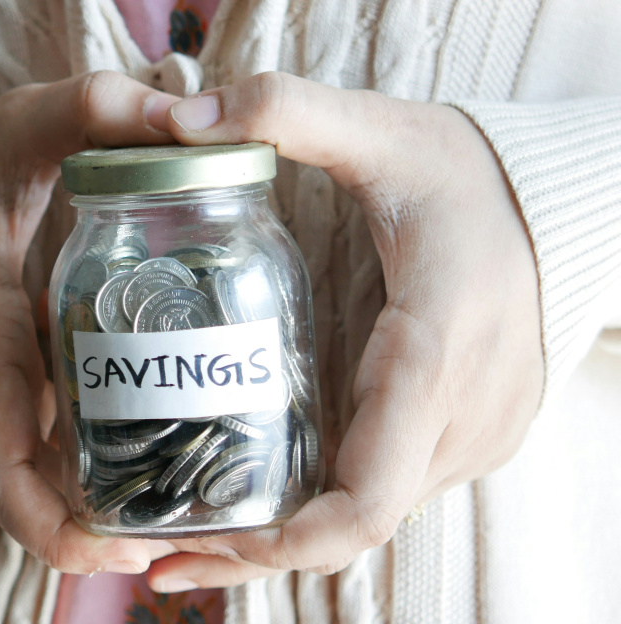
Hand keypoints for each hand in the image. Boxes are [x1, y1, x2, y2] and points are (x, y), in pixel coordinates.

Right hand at [0, 72, 181, 573]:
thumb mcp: (12, 129)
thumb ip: (90, 110)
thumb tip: (186, 116)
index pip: (6, 472)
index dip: (65, 531)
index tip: (136, 546)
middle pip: (23, 504)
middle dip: (97, 534)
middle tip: (183, 527)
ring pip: (21, 491)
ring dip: (87, 508)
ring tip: (176, 496)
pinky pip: (15, 465)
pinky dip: (65, 477)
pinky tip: (131, 453)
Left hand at [143, 72, 543, 589]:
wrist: (560, 202)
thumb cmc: (469, 174)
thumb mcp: (382, 131)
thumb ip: (287, 112)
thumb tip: (181, 117)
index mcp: (434, 357)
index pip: (367, 497)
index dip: (287, 542)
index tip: (207, 542)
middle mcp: (460, 420)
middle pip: (350, 525)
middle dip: (254, 549)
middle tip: (153, 552)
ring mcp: (469, 438)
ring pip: (365, 518)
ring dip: (279, 537)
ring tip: (180, 535)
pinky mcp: (461, 437)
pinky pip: (381, 492)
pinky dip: (317, 510)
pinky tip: (249, 502)